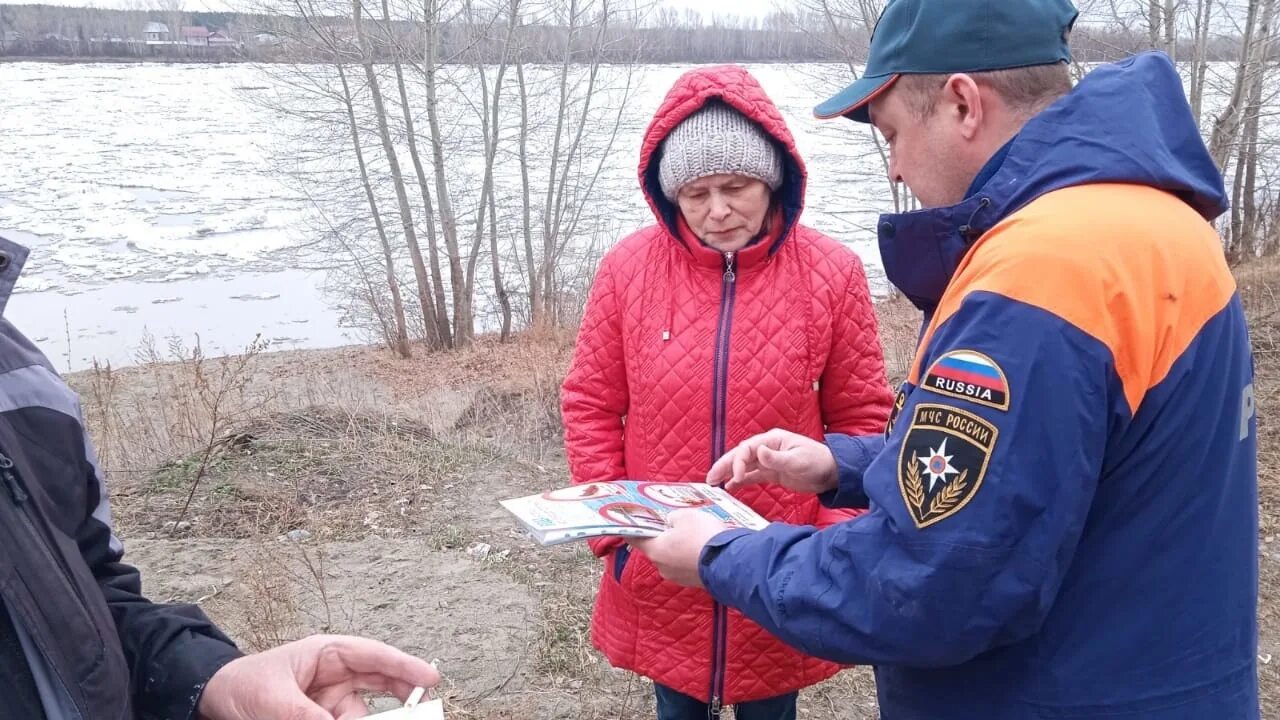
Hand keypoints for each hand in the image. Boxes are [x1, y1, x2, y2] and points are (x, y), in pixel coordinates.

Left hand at [198, 634, 440, 719]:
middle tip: (420, 711)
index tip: (430, 679)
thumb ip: (306, 717)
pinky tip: (317, 718)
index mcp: (328, 653)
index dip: (405, 666)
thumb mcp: (272, 701)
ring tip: (310, 714)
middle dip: (400, 696)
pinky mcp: (324, 716)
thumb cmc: (241, 686)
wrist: (214, 700)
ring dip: (352, 719)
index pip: (373, 656)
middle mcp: (337, 674)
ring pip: (361, 715)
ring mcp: (332, 698)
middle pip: (382, 682)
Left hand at [630, 509, 730, 587]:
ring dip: (680, 547)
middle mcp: (662, 567)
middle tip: (674, 522)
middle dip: (664, 536)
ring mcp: (678, 577)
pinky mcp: (694, 582)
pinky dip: (692, 556)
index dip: (632, 528)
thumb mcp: (686, 515)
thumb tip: (672, 522)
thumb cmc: (703, 536)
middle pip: (657, 547)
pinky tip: (704, 547)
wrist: (730, 563)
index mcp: (655, 550)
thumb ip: (672, 517)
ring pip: (674, 557)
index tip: (628, 522)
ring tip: (695, 534)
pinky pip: (688, 565)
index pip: (635, 538)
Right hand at [706, 428, 837, 494]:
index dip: (738, 462)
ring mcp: (768, 461)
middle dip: (724, 466)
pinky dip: (740, 481)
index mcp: (772, 440)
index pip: (747, 449)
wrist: (832, 473)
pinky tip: (730, 487)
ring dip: (729, 473)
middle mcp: (767, 448)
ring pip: (743, 466)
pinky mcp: (772, 473)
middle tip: (710, 478)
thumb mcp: (798, 460)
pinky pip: (752, 476)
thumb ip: (777, 458)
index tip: (737, 477)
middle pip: (740, 456)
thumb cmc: (817, 462)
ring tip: (713, 483)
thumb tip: (758, 451)